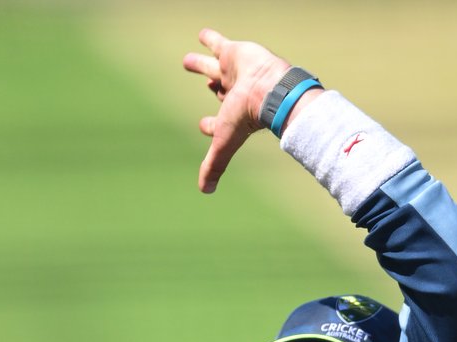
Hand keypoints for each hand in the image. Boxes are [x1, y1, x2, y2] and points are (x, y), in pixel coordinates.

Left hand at [183, 29, 290, 192]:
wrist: (268, 90)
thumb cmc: (247, 118)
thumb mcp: (224, 144)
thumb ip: (214, 166)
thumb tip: (205, 192)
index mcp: (232, 117)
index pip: (218, 124)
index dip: (210, 127)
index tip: (204, 127)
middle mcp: (233, 95)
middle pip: (218, 91)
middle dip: (210, 88)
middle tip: (206, 84)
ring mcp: (233, 74)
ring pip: (215, 68)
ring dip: (201, 65)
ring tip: (188, 61)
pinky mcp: (234, 54)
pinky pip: (219, 44)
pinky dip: (210, 39)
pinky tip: (201, 35)